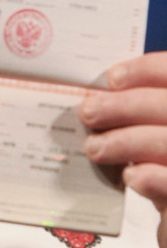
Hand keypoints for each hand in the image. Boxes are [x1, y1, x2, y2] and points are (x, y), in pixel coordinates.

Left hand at [79, 51, 166, 247]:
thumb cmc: (160, 162)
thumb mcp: (148, 126)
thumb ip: (133, 110)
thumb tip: (93, 95)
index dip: (146, 70)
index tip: (112, 78)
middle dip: (123, 106)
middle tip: (88, 113)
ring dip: (125, 142)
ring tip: (95, 148)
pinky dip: (150, 177)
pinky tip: (131, 176)